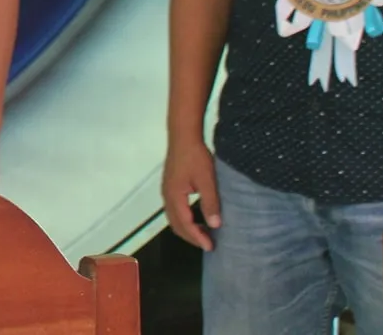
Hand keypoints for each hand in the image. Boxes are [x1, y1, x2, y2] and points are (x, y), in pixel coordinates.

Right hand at [162, 136, 221, 250]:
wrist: (184, 136)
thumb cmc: (196, 157)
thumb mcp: (207, 180)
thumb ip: (210, 203)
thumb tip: (215, 225)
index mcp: (174, 196)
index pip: (184, 224)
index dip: (197, 238)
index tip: (211, 247)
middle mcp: (167, 196)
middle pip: (176, 224)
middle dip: (191, 237)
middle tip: (209, 244)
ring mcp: (167, 191)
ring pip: (174, 218)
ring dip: (187, 229)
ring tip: (204, 234)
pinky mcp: (170, 186)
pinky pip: (174, 210)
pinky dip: (184, 219)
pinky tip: (197, 218)